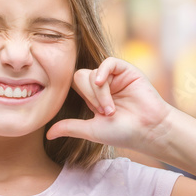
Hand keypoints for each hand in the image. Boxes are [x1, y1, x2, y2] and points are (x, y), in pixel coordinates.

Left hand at [47, 56, 174, 151]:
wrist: (148, 130)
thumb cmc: (123, 133)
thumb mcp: (91, 130)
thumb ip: (70, 127)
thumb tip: (47, 133)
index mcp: (93, 98)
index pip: (74, 86)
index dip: (79, 98)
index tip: (92, 115)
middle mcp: (102, 85)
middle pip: (79, 78)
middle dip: (90, 98)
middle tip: (106, 113)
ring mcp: (114, 77)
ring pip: (92, 73)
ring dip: (99, 93)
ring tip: (112, 110)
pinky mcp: (126, 70)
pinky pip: (108, 62)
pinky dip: (102, 71)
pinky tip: (102, 83)